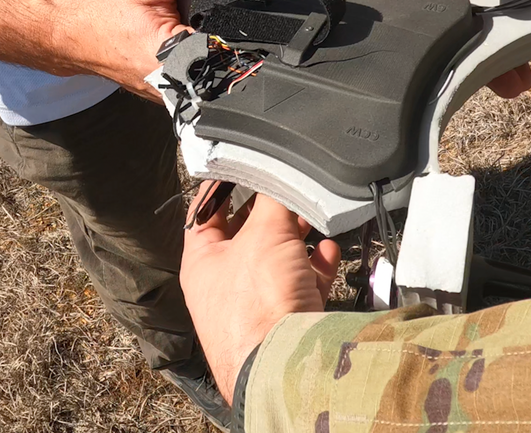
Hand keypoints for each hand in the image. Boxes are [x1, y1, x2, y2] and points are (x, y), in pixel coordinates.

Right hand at [54, 0, 249, 99]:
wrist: (73, 34)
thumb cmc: (103, 12)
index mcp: (175, 61)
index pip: (234, 45)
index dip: (243, 21)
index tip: (237, 4)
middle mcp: (177, 86)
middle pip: (228, 58)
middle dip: (227, 31)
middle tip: (197, 12)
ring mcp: (173, 94)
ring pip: (215, 68)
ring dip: (214, 44)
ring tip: (187, 24)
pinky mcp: (170, 92)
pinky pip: (199, 73)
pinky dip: (199, 53)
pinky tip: (183, 37)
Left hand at [180, 188, 340, 401]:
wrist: (288, 364)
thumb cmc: (258, 304)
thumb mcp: (265, 233)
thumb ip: (273, 198)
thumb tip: (278, 174)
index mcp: (201, 263)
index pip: (204, 213)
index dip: (222, 186)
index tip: (241, 165)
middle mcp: (223, 286)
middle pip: (246, 235)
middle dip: (270, 212)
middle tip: (288, 189)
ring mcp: (255, 306)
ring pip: (277, 260)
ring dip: (297, 237)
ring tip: (314, 216)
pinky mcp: (286, 321)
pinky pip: (302, 285)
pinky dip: (316, 266)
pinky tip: (329, 251)